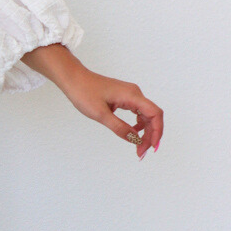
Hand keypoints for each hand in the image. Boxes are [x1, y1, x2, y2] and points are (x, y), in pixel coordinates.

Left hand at [21, 45, 162, 157]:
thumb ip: (119, 127)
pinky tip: (132, 133)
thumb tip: (135, 140)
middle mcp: (134, 93)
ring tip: (138, 146)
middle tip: (141, 152)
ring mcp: (130, 94)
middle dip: (150, 135)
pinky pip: (138, 112)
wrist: (73, 78)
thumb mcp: (100, 114)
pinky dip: (138, 124)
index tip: (151, 147)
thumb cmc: (84, 92)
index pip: (155, 114)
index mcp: (132, 95)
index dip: (157, 131)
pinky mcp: (124, 97)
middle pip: (152, 116)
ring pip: (146, 115)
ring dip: (145, 131)